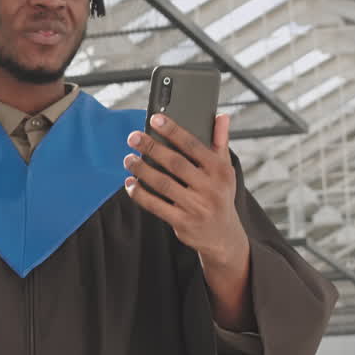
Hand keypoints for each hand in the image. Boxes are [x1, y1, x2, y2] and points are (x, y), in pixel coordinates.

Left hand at [123, 115, 253, 328]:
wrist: (223, 237)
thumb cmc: (220, 196)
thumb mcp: (225, 170)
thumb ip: (220, 143)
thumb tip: (221, 117)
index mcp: (220, 171)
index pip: (194, 146)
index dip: (173, 131)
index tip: (155, 119)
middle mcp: (210, 188)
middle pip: (175, 163)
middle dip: (151, 148)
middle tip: (133, 137)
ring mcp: (196, 207)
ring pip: (162, 184)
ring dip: (142, 170)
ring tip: (129, 159)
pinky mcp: (182, 222)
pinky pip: (155, 205)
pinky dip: (140, 194)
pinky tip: (130, 184)